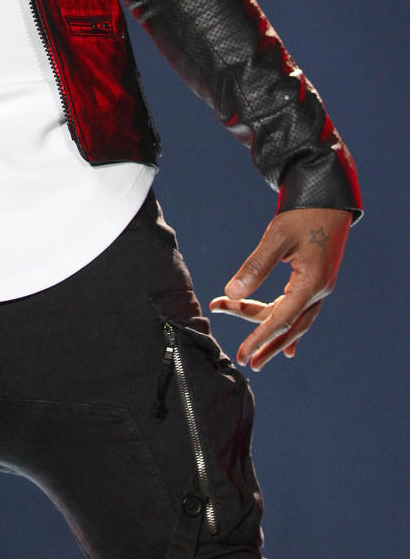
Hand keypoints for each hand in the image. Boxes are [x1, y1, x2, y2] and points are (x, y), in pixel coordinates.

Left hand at [209, 207, 351, 369]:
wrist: (327, 199)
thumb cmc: (301, 215)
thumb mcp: (276, 238)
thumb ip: (255, 267)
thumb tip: (230, 293)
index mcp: (312, 283)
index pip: (282, 319)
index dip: (261, 337)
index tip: (244, 354)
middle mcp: (319, 291)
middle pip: (289, 325)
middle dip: (265, 342)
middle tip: (243, 359)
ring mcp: (320, 288)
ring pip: (293, 319)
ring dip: (270, 331)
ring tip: (248, 349)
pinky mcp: (315, 282)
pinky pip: (300, 312)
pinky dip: (288, 327)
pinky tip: (285, 350)